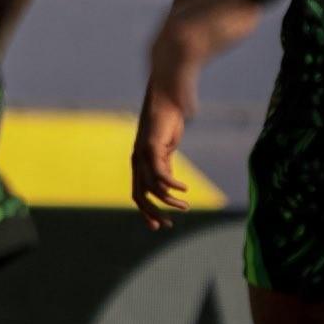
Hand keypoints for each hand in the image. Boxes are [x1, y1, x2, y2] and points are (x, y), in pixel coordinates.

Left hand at [129, 88, 189, 230]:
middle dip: (152, 213)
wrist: (166, 98)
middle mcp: (137, 162)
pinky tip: (184, 189)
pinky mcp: (152, 147)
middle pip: (140, 196)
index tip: (158, 225)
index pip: (138, 194)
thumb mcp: (165, 149)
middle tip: (166, 225)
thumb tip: (169, 184)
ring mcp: (143, 155)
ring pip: (152, 187)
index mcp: (139, 164)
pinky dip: (172, 184)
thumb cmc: (167, 122)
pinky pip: (160, 172)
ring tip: (185, 207)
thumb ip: (165, 165)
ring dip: (169, 201)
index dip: (146, 211)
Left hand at [145, 0, 263, 121]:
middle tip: (163, 126)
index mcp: (164, 34)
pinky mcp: (191, 42)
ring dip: (171, 103)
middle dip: (159, 103)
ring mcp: (174, 39)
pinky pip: (184, 74)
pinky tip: (190, 111)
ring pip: (166, 79)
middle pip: (156, 77)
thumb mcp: (201, 24)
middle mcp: (163, 36)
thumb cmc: (228, 5)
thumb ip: (190, 39)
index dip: (159, 91)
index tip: (160, 111)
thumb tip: (187, 54)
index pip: (155, 68)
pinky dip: (185, 94)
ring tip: (175, 126)